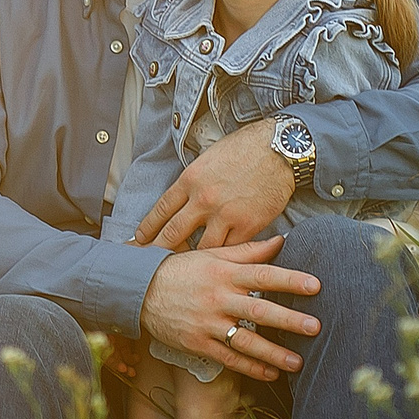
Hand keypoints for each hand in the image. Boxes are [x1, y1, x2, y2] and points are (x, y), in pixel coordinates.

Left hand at [130, 119, 297, 250]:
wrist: (279, 149)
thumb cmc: (244, 149)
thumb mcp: (208, 158)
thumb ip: (193, 182)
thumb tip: (181, 199)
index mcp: (190, 180)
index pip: (161, 210)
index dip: (147, 229)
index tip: (139, 240)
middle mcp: (203, 199)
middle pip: (173, 233)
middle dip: (159, 251)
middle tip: (150, 263)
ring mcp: (225, 215)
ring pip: (200, 248)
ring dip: (193, 258)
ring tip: (185, 270)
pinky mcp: (248, 225)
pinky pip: (230, 249)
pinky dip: (223, 256)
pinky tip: (218, 264)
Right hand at [137, 238, 321, 382]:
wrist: (139, 290)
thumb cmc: (181, 269)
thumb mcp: (211, 254)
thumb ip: (248, 250)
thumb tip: (281, 240)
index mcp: (224, 273)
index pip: (262, 275)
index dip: (289, 280)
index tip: (315, 285)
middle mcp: (217, 298)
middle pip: (258, 311)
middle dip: (288, 320)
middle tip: (315, 327)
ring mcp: (206, 323)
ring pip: (244, 341)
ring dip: (273, 353)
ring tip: (297, 362)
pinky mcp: (197, 343)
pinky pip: (227, 358)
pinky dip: (249, 367)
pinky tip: (270, 373)